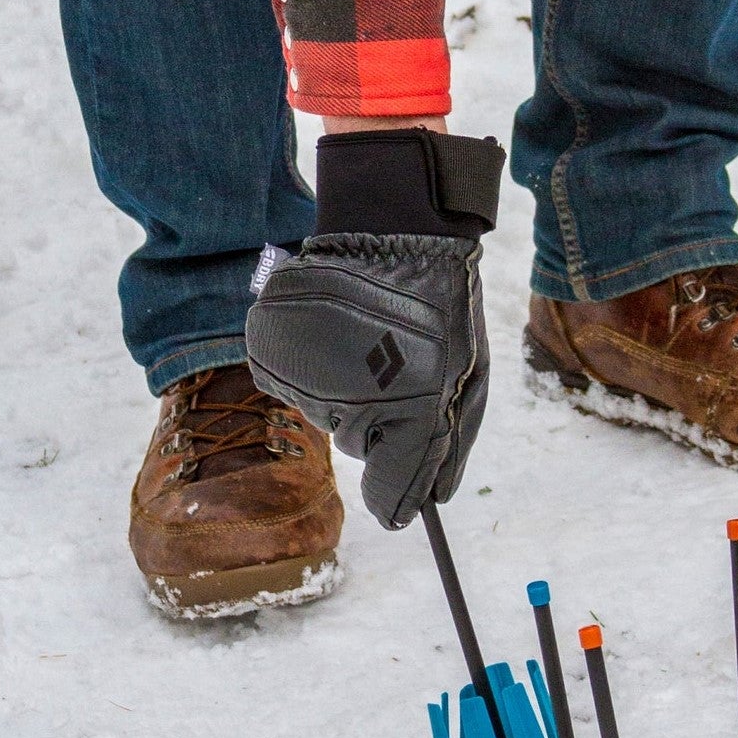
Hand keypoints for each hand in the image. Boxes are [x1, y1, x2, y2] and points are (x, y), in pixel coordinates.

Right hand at [246, 232, 488, 530]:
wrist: (392, 233)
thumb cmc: (439, 312)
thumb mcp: (467, 384)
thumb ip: (446, 452)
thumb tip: (429, 504)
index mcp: (410, 418)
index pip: (393, 495)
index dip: (399, 493)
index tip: (401, 500)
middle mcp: (349, 407)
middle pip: (359, 447)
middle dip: (380, 417)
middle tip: (396, 365)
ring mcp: (305, 380)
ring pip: (325, 414)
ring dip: (344, 387)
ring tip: (366, 339)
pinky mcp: (270, 356)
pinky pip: (291, 387)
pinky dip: (309, 368)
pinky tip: (333, 334)